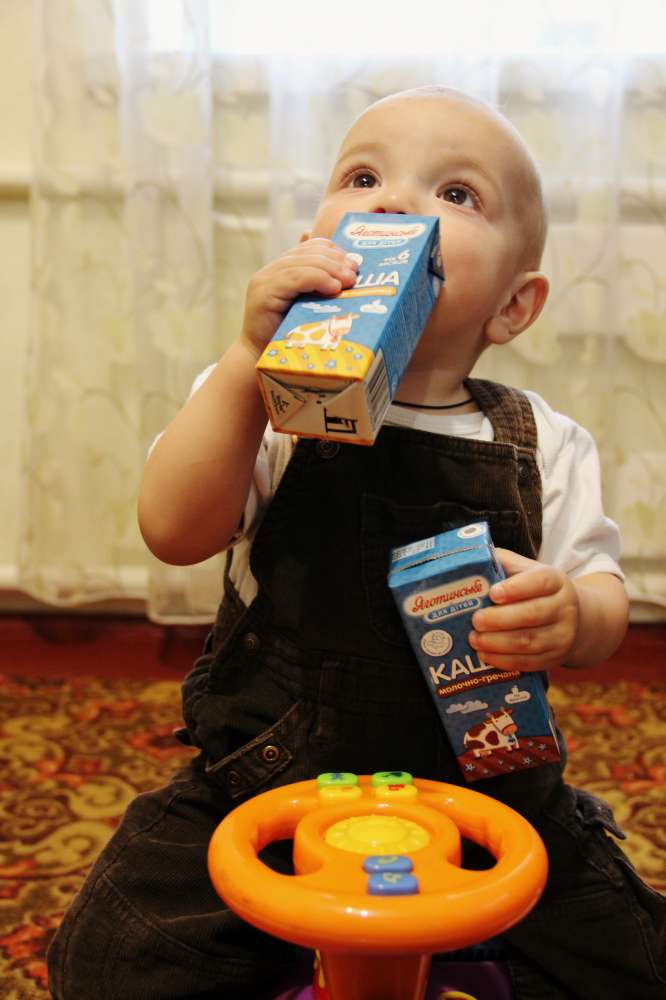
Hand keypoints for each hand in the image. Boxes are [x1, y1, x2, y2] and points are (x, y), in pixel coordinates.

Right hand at [240, 238, 358, 356]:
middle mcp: (270, 271)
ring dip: (330, 270)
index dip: (333, 251)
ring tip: (349, 280)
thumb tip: (347, 279)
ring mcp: (264, 280)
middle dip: (335, 260)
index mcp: (281, 270)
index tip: (353, 264)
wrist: (260, 360)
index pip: (309, 247)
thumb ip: (321, 293)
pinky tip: (333, 288)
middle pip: (308, 253)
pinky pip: (295, 278)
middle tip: (354, 272)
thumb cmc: (288, 339)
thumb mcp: (308, 309)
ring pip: (303, 264)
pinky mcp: (263, 293)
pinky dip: (317, 279)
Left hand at [468, 548, 578, 671]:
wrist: (572, 619)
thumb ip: (503, 563)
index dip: (515, 588)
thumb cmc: (536, 590)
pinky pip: (528, 662)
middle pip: (532, 614)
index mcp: (555, 581)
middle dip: (500, 619)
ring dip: (497, 643)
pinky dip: (504, 661)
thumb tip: (470, 560)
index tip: (493, 593)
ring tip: (474, 639)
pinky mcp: (554, 658)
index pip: (539, 582)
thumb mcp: (526, 570)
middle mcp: (564, 607)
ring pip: (529, 642)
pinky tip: (484, 655)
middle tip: (475, 620)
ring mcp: (562, 635)